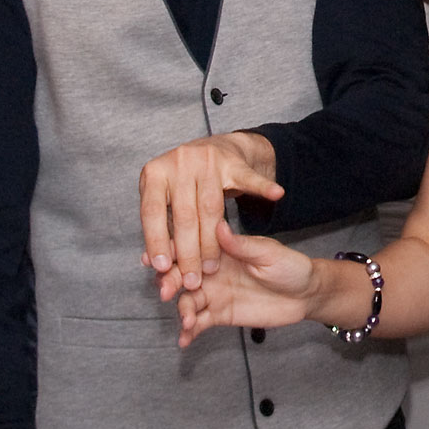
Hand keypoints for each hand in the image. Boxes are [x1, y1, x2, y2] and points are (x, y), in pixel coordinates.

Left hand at [140, 131, 282, 299]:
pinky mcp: (234, 161)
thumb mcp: (162, 197)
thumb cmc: (182, 183)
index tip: (162, 268)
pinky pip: (249, 179)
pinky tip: (276, 194)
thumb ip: (159, 224)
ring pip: (211, 207)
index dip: (156, 240)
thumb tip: (153, 263)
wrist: (212, 148)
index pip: (152, 212)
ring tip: (211, 267)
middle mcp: (179, 162)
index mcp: (155, 173)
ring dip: (212, 242)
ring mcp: (208, 160)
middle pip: (184, 214)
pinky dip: (263, 188)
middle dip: (188, 252)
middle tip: (191, 280)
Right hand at [174, 220, 314, 345]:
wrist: (305, 294)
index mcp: (220, 249)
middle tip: (166, 292)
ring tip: (187, 319)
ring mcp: (214, 293)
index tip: (157, 258)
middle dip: (170, 282)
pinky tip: (184, 339)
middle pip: (181, 274)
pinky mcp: (220, 314)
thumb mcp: (268, 253)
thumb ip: (241, 245)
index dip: (171, 251)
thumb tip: (218, 226)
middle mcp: (211, 270)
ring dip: (182, 309)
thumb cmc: (289, 266)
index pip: (190, 247)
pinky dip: (189, 330)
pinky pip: (199, 322)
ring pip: (188, 300)